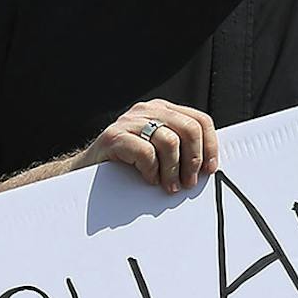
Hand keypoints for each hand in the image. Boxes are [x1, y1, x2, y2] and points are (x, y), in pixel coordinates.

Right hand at [76, 100, 218, 195]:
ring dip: (173, 170)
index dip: (210, 146)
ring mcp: (129, 121)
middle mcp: (147, 110)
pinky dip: (151, 170)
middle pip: (189, 128)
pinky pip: (146, 152)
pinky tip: (148, 179)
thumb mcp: (159, 151)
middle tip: (188, 183)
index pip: (199, 120)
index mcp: (162, 110)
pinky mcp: (114, 137)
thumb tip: (209, 165)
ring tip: (168, 186)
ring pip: (170, 141)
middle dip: (193, 160)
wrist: (88, 171)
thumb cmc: (128, 165)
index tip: (209, 170)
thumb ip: (181, 149)